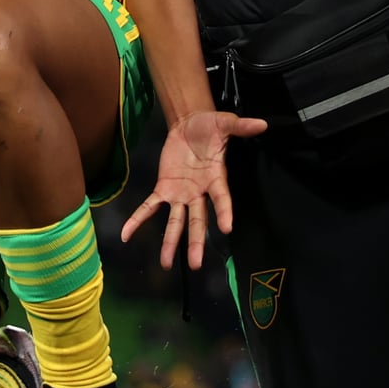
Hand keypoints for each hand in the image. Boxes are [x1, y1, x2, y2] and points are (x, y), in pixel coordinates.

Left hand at [121, 110, 266, 269]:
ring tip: (165, 263)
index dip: (224, 212)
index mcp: (216, 178)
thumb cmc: (210, 126)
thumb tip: (262, 124)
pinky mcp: (164, 188)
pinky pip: (150, 206)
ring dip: (171, 242)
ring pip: (176, 221)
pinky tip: (126, 234)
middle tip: (196, 264)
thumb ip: (240, 126)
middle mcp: (199, 192)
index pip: (222, 199)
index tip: (227, 228)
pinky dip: (138, 219)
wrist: (189, 123)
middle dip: (196, 242)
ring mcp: (181, 193)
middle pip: (198, 220)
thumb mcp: (225, 123)